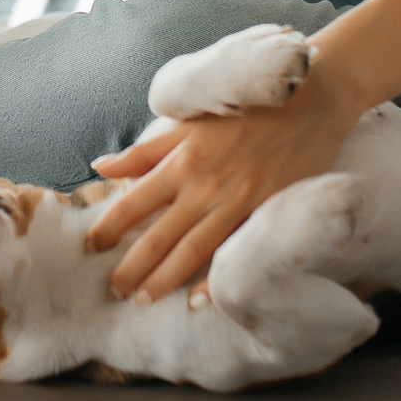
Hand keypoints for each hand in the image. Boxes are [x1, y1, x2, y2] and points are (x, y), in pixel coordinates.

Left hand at [84, 77, 361, 301]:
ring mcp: (237, 202)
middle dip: (132, 267)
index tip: (91, 247)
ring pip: (193, 250)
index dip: (109, 228)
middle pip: (158, 236)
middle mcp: (204, 186)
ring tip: (144, 300)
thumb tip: (101, 167)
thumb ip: (145, 151)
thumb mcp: (189, 121)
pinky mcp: (267, 212)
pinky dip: (217, 278)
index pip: (133, 202)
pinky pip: (235, 252)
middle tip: (113, 290)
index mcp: (182, 160)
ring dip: (165, 279)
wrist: (309, 100)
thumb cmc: (245, 108)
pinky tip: (199, 300)